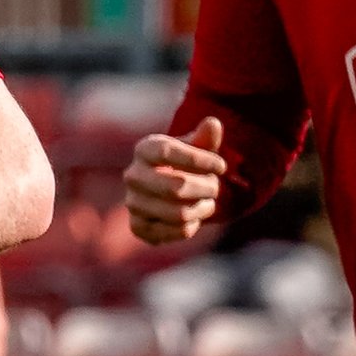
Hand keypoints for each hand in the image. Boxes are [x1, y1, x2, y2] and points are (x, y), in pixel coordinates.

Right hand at [124, 116, 225, 246]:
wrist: (167, 191)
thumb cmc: (187, 164)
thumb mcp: (198, 147)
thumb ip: (206, 137)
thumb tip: (212, 124)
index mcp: (144, 149)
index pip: (166, 152)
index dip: (198, 160)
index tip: (222, 166)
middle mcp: (132, 175)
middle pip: (175, 187)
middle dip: (205, 188)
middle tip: (216, 187)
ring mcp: (133, 202)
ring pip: (178, 213)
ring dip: (202, 208)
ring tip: (208, 202)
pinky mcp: (138, 226)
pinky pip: (174, 231)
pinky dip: (192, 226)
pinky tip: (194, 217)